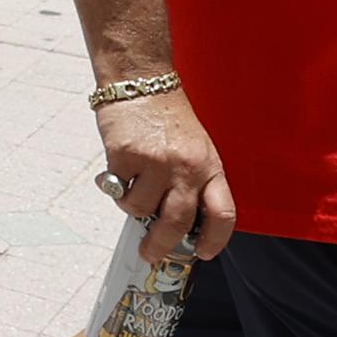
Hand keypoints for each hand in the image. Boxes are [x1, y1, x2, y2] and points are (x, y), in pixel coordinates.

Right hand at [94, 86, 234, 262]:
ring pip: (140, 209)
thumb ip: (193, 184)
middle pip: (177, 223)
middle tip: (150, 254)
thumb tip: (178, 226)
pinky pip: (118, 191)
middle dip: (161, 246)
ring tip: (131, 187)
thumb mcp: (196, 149)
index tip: (202, 253)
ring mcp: (155, 163)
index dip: (214, 241)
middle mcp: (186, 168)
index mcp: (210, 167)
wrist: (141, 82)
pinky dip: (114, 188)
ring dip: (131, 206)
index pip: (222, 214)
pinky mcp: (125, 157)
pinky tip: (117, 171)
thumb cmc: (168, 118)